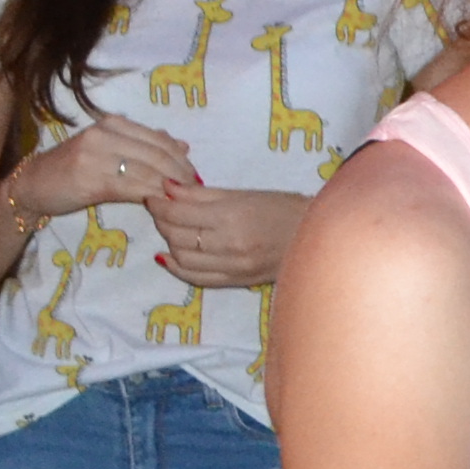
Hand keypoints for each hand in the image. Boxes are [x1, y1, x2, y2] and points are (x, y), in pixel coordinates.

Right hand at [11, 110, 197, 217]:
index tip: (195, 177)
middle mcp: (106, 133)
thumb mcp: (108, 149)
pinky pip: (133, 188)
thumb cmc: (73, 170)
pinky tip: (161, 206)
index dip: (182, 160)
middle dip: (182, 175)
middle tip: (194, 193)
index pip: (160, 140)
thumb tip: (182, 144)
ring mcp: (97, 154)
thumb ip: (143, 145)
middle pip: (159, 155)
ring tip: (182, 202)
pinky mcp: (92, 178)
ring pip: (149, 172)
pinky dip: (152, 197)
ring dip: (170, 189)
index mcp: (113, 123)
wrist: (32, 186)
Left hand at [148, 180, 313, 289]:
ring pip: (182, 257)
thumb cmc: (282, 207)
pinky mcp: (236, 281)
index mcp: (231, 217)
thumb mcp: (242, 193)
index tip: (152, 195)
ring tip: (170, 228)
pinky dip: (177, 268)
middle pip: (176, 235)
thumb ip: (201, 193)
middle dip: (162, 221)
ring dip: (169, 242)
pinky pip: (196, 278)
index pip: (179, 212)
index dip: (159, 204)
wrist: (317, 236)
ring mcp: (232, 267)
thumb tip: (167, 188)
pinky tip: (169, 256)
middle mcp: (229, 245)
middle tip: (160, 209)